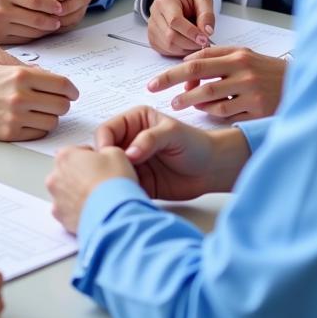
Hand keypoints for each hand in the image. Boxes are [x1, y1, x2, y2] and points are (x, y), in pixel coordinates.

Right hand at [0, 0, 64, 43]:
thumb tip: (54, 3)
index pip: (36, 0)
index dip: (51, 5)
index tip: (59, 7)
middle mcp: (0, 10)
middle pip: (35, 19)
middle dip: (51, 20)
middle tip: (59, 19)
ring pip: (31, 32)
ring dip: (45, 30)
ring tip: (52, 24)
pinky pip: (23, 40)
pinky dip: (34, 36)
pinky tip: (40, 30)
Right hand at [0, 65, 78, 140]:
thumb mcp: (4, 69)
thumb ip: (32, 73)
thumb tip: (57, 81)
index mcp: (21, 75)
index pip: (62, 84)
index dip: (71, 90)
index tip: (72, 93)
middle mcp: (20, 95)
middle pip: (62, 105)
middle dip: (62, 104)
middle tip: (56, 103)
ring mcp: (16, 116)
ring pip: (53, 121)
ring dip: (50, 117)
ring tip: (40, 112)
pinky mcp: (10, 133)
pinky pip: (39, 133)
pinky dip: (39, 128)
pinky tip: (30, 121)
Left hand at [45, 146, 136, 232]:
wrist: (115, 214)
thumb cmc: (114, 183)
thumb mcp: (116, 153)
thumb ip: (103, 150)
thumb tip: (103, 157)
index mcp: (65, 156)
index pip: (76, 152)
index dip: (92, 158)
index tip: (100, 165)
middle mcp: (55, 177)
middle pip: (68, 172)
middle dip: (81, 176)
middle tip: (100, 182)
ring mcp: (56, 199)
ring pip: (66, 192)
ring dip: (77, 194)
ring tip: (97, 198)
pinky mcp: (61, 218)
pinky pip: (68, 211)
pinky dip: (77, 210)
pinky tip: (92, 210)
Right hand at [94, 106, 249, 200]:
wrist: (212, 170)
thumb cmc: (195, 144)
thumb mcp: (173, 133)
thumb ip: (150, 139)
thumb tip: (129, 154)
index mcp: (134, 121)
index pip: (107, 130)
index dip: (104, 143)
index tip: (108, 157)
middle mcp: (130, 141)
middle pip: (105, 151)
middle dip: (104, 163)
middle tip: (113, 175)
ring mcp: (133, 163)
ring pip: (111, 171)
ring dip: (112, 179)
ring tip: (122, 187)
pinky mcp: (139, 182)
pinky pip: (123, 187)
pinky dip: (122, 192)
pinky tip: (128, 196)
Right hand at [147, 0, 215, 55]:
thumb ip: (207, 14)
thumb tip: (207, 32)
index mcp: (165, 0)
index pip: (175, 21)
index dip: (191, 32)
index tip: (205, 39)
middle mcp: (154, 14)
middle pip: (170, 36)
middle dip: (190, 43)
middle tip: (204, 42)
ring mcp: (151, 27)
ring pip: (168, 46)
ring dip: (186, 49)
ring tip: (197, 42)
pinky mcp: (152, 38)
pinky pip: (166, 51)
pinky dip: (180, 52)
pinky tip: (188, 44)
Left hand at [147, 46, 285, 119]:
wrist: (300, 84)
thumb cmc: (265, 70)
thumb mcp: (243, 56)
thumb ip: (217, 59)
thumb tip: (188, 68)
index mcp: (237, 55)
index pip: (197, 60)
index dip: (174, 72)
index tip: (156, 81)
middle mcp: (243, 71)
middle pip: (199, 78)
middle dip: (173, 85)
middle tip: (157, 93)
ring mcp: (251, 92)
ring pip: (211, 100)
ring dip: (191, 103)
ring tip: (180, 104)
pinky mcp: (258, 111)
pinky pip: (226, 115)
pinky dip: (212, 113)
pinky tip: (206, 111)